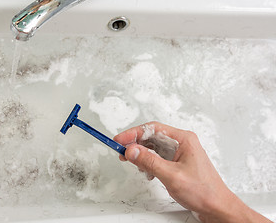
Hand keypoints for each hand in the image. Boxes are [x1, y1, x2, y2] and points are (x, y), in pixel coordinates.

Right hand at [114, 122, 271, 222]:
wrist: (216, 207)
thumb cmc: (203, 191)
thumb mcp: (171, 175)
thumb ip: (149, 161)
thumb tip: (132, 150)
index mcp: (183, 139)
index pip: (153, 129)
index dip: (133, 133)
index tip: (120, 140)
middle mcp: (181, 143)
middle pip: (152, 137)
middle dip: (135, 144)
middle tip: (121, 150)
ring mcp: (179, 153)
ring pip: (153, 147)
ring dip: (141, 155)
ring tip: (133, 163)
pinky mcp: (177, 162)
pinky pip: (158, 157)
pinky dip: (148, 163)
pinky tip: (147, 172)